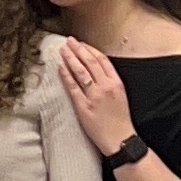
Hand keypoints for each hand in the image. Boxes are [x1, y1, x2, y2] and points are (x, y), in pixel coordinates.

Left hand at [58, 37, 135, 154]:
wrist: (120, 139)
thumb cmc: (120, 119)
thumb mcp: (121, 95)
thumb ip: (110, 81)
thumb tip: (98, 70)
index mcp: (116, 83)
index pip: (102, 60)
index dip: (91, 50)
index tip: (82, 43)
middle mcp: (105, 87)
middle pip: (90, 62)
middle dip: (78, 49)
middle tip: (69, 41)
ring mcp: (93, 95)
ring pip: (80, 71)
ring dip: (70, 58)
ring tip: (62, 50)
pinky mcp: (83, 105)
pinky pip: (72, 87)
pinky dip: (65, 75)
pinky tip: (60, 67)